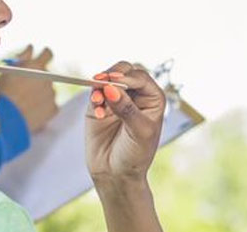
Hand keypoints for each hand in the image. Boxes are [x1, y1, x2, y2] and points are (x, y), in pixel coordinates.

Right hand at [0, 45, 57, 132]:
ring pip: (48, 90)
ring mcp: (52, 93)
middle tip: (26, 84)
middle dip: (38, 77)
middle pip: (47, 74)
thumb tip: (31, 47)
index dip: (44, 55)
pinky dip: (42, 107)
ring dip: (40, 92)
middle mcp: (47, 78)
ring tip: (22, 101)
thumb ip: (22, 57)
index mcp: (35, 65)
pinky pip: (50, 105)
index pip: (47, 53)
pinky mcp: (54, 108)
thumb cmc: (1, 93)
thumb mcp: (8, 71)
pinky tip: (29, 111)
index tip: (41, 58)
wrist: (4, 120)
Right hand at [85, 61, 166, 182]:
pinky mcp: (99, 106)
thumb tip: (111, 88)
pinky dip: (94, 98)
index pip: (140, 78)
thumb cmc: (135, 155)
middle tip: (101, 81)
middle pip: (124, 71)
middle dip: (112, 74)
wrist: (116, 174)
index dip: (127, 77)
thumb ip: (126, 109)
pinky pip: (94, 93)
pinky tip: (98, 113)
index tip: (114, 81)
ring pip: (107, 78)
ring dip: (100, 85)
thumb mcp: (139, 132)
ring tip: (97, 102)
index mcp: (153, 99)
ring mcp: (117, 99)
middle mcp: (136, 95)